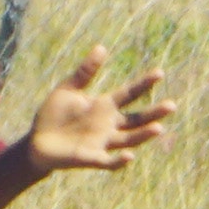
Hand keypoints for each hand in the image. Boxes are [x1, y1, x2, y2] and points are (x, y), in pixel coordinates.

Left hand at [9, 51, 174, 177]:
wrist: (37, 141)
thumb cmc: (53, 115)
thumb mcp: (68, 89)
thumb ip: (85, 72)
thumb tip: (102, 47)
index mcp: (105, 107)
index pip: (129, 94)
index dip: (144, 84)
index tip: (159, 73)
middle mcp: (109, 125)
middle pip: (136, 119)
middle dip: (154, 113)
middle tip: (171, 105)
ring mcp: (102, 143)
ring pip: (129, 139)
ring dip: (143, 135)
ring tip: (158, 128)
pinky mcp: (91, 158)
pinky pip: (109, 161)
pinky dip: (119, 161)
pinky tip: (129, 157)